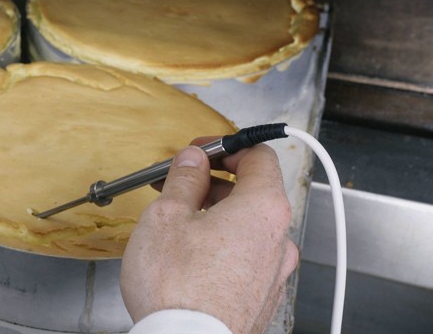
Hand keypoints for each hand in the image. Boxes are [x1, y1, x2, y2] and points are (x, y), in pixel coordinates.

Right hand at [120, 140, 298, 333]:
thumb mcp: (167, 216)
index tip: (199, 151)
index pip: (258, 156)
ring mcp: (273, 273)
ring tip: (176, 222)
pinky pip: (245, 257)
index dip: (225, 146)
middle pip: (253, 192)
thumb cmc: (177, 287)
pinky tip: (189, 255)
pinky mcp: (260, 298)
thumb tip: (193, 161)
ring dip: (216, 215)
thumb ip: (184, 180)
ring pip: (247, 227)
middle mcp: (278, 240)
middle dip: (213, 182)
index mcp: (263, 209)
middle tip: (177, 184)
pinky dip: (221, 245)